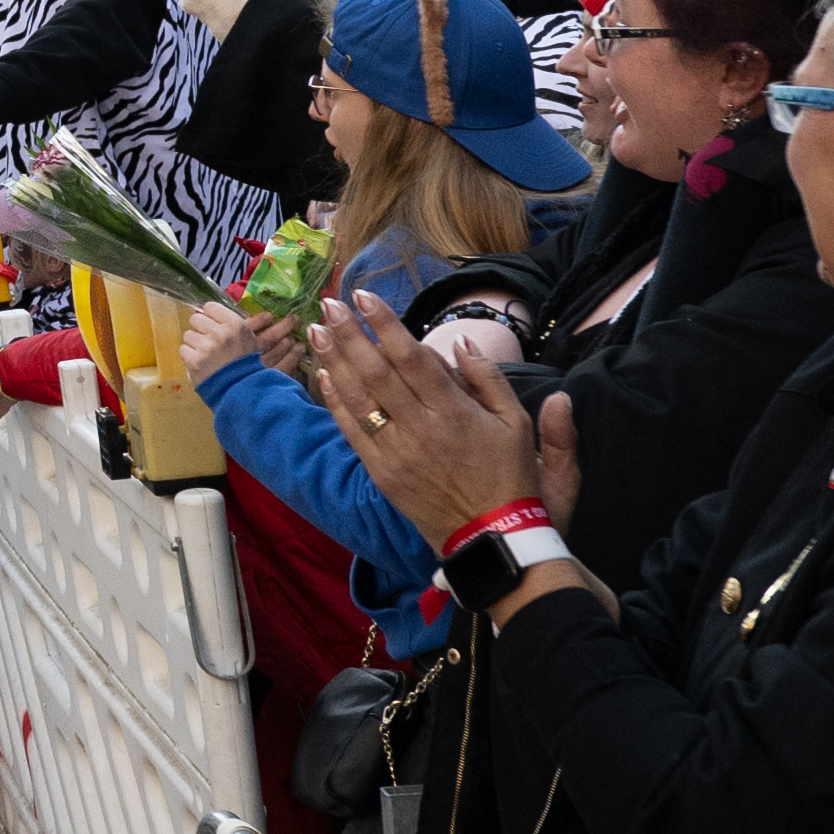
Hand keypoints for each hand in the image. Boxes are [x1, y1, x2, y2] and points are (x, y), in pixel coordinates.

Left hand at [293, 288, 546, 541]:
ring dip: (334, 361)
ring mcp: (396, 453)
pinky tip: (323, 375)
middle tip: (329, 304)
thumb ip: (490, 378)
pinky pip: (352, 432)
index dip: (385, 324)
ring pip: (358, 399)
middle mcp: (420, 429)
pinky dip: (335, 402)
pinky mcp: (382, 473)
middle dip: (349, 334)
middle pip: (376, 372)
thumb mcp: (517, 423)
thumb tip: (461, 342)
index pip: (411, 358)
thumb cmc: (511, 476)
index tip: (365, 296)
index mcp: (454, 412)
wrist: (492, 537)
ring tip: (316, 329)